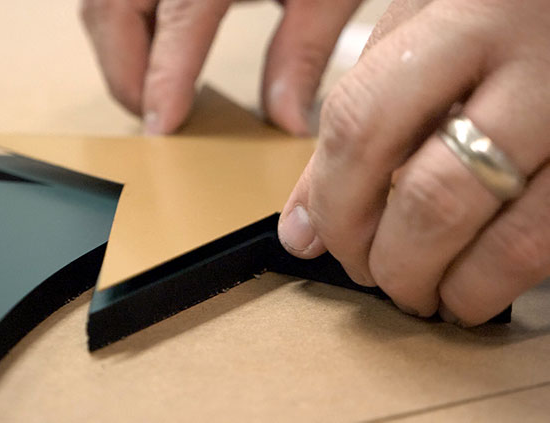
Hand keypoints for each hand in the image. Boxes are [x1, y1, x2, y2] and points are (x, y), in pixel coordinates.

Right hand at [81, 0, 361, 134]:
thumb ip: (302, 52)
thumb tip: (286, 120)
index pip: (179, 20)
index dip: (165, 78)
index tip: (162, 125)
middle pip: (113, 10)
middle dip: (127, 76)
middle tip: (159, 117)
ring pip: (101, 4)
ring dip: (119, 54)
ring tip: (155, 89)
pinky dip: (120, 27)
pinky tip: (152, 48)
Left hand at [278, 0, 549, 325]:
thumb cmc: (491, 12)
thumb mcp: (415, 34)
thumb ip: (355, 121)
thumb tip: (304, 230)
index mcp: (467, 19)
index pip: (365, 125)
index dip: (333, 203)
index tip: (318, 239)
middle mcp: (539, 67)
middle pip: (437, 199)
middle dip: (391, 263)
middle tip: (375, 277)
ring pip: (515, 241)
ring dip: (455, 288)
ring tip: (427, 294)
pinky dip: (504, 279)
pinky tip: (477, 278)